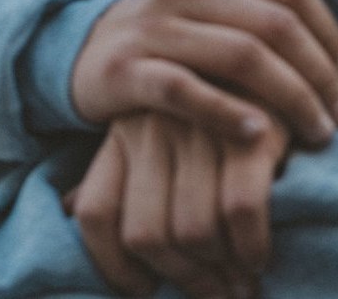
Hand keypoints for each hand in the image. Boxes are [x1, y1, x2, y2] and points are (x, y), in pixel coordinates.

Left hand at [67, 112, 287, 297]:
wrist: (270, 61)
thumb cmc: (210, 108)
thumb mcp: (152, 128)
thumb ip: (116, 170)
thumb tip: (68, 207)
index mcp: (122, 132)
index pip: (97, 214)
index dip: (113, 266)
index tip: (145, 289)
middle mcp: (153, 126)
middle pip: (146, 234)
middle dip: (182, 278)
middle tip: (215, 292)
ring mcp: (199, 127)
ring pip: (192, 230)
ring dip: (220, 273)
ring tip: (240, 282)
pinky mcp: (249, 130)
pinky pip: (239, 210)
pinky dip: (250, 247)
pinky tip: (259, 255)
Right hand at [72, 0, 337, 146]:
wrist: (79, 51)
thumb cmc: (160, 25)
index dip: (331, 35)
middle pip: (274, 27)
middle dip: (319, 75)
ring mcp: (153, 29)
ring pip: (240, 57)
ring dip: (291, 99)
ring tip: (317, 133)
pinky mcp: (126, 70)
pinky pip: (186, 91)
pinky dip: (228, 113)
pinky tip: (261, 136)